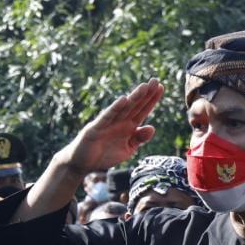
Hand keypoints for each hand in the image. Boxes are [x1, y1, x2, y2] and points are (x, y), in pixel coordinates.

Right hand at [17, 80, 163, 222]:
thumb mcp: (127, 150)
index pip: (142, 110)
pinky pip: (106, 117)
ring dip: (133, 98)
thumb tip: (152, 127)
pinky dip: (115, 109)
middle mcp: (118, 122)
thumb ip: (139, 139)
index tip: (161, 87)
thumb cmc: (104, 155)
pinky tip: (123, 100)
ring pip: (123, 108)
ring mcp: (107, 124)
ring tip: (144, 87)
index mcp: (128, 126)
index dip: (151, 99)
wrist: (82, 164)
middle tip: (156, 80)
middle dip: (145, 93)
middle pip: (134, 105)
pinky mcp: (95, 129)